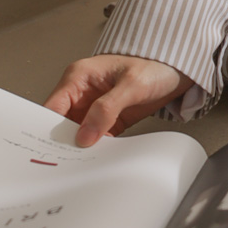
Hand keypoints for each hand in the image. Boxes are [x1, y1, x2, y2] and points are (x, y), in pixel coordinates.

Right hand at [43, 55, 192, 147]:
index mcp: (79, 77)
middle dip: (65, 142)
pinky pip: (95, 139)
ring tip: (85, 162)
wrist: (178, 72)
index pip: (53, 106)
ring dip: (81, 147)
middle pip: (62, 124)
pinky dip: (97, 149)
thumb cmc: (155, 65)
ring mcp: (94, 108)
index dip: (49, 128)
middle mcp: (83, 93)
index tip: (54, 148)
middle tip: (70, 160)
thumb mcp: (131, 84)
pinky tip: (101, 157)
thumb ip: (107, 108)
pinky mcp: (107, 121)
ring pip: (78, 134)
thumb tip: (85, 134)